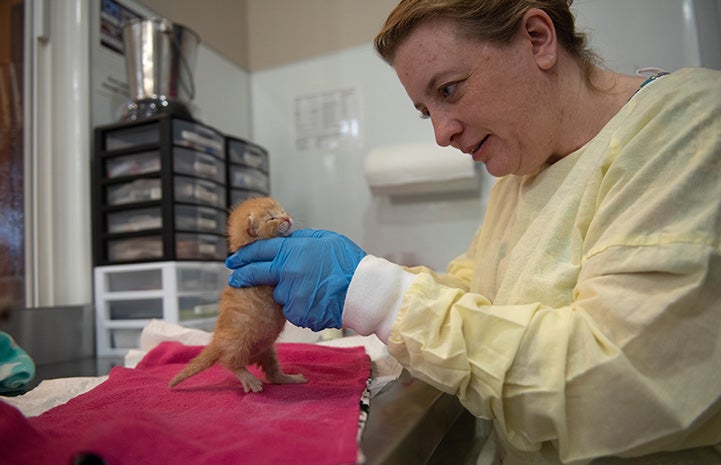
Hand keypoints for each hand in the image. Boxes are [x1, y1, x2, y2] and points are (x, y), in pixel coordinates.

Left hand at [225, 229, 366, 330]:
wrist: (364, 291)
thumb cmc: (348, 262)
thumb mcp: (324, 239)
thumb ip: (300, 240)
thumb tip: (285, 240)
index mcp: (292, 251)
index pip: (259, 252)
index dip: (243, 255)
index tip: (233, 259)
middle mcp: (287, 273)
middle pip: (257, 275)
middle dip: (243, 276)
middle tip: (235, 278)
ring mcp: (291, 295)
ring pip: (279, 295)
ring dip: (287, 292)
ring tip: (311, 289)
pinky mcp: (298, 314)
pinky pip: (293, 310)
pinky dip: (300, 306)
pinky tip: (316, 301)